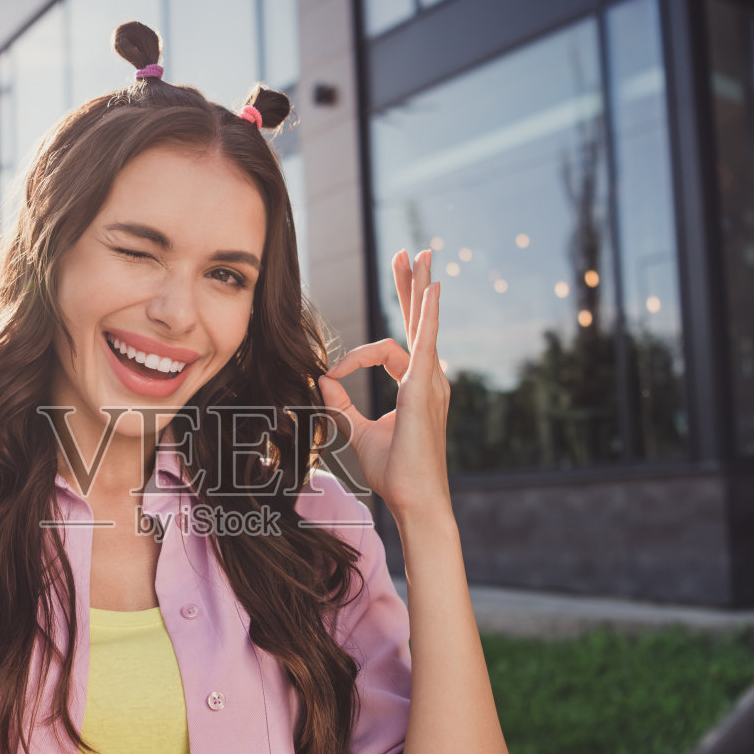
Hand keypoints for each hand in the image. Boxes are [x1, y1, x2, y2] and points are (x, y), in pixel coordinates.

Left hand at [317, 248, 450, 517]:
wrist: (414, 499)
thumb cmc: (395, 473)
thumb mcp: (358, 432)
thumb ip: (341, 405)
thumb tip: (323, 380)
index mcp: (415, 387)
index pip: (387, 351)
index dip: (353, 358)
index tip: (330, 374)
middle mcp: (428, 379)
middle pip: (417, 322)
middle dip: (411, 287)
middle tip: (410, 254)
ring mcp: (431, 382)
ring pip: (423, 324)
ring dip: (419, 288)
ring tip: (422, 256)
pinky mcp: (425, 389)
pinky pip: (427, 343)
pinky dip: (429, 315)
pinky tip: (431, 291)